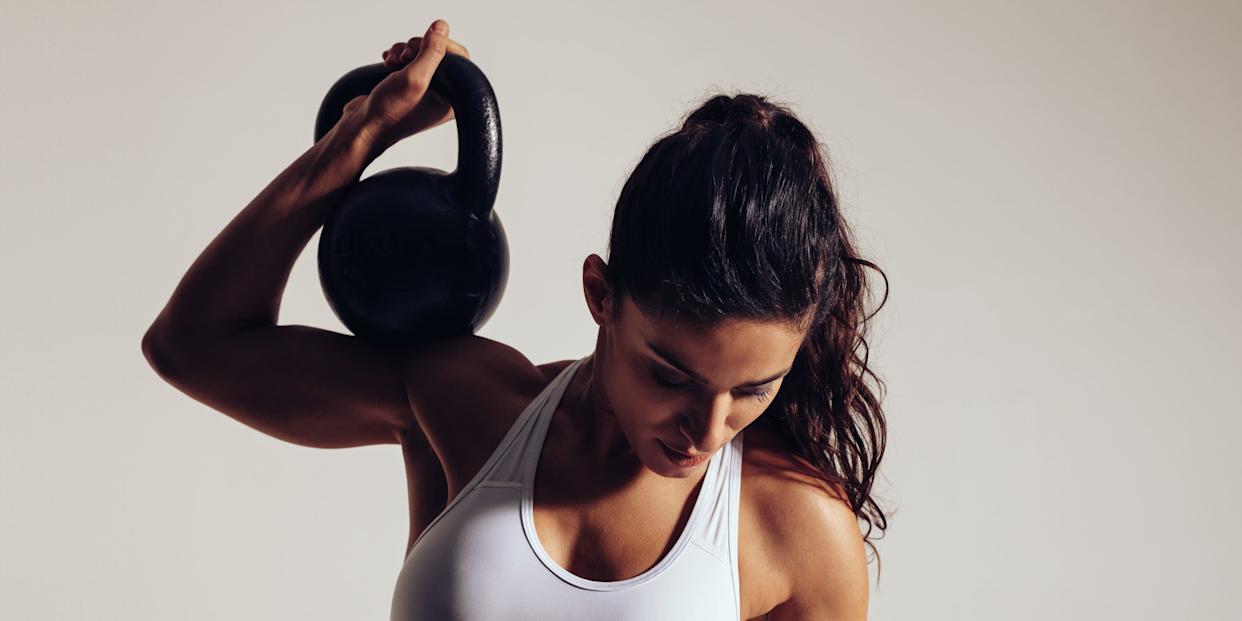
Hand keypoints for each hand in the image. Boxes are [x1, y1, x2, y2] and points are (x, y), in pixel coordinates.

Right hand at [348, 20, 471, 150]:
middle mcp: (444, 95)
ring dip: (404, 51)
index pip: (460, 58)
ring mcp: (427, 91)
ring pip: (422, 54)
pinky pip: (410, 61)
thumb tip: (442, 27)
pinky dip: (398, 56)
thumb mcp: (414, 78)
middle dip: (417, 48)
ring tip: (391, 62)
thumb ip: (431, 51)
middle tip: (403, 58)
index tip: (416, 50)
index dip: (439, 45)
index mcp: (453, 99)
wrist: (363, 126)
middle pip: (440, 53)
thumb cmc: (389, 111)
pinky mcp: (411, 86)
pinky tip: (387, 62)